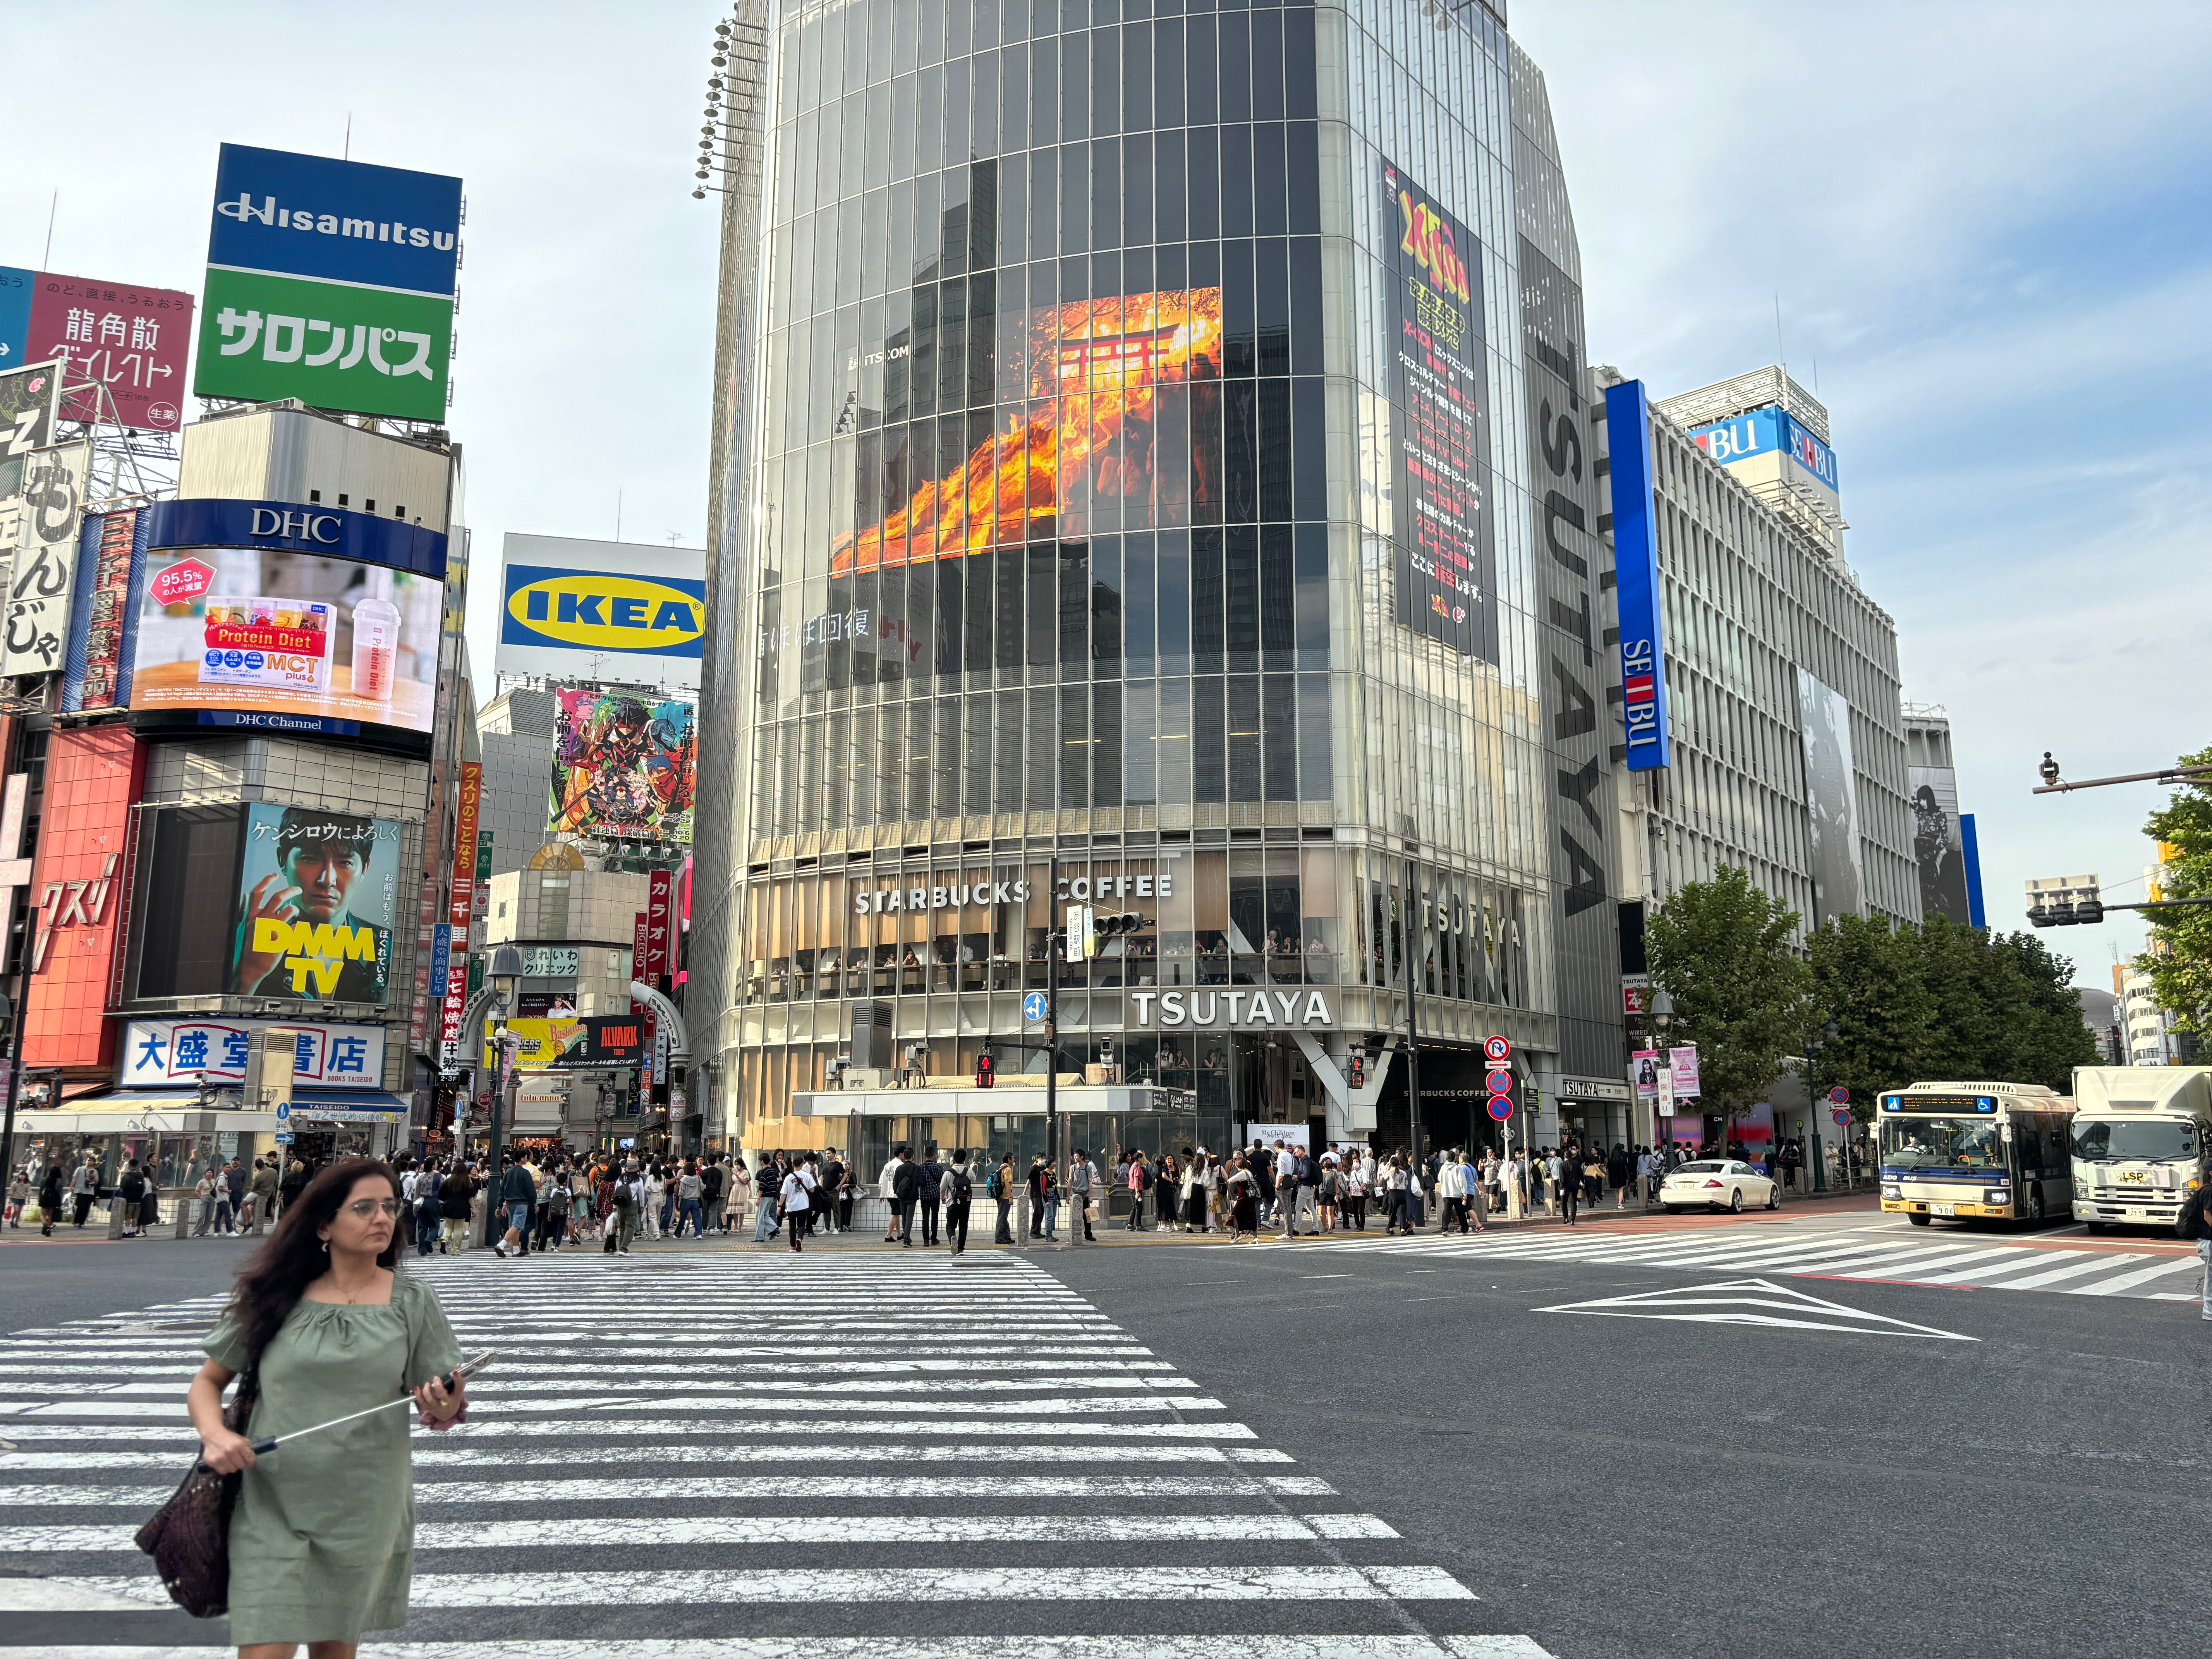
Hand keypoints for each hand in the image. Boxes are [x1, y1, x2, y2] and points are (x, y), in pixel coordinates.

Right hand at [200, 1427, 256, 1474]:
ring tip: (231, 1462)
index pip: (250, 1458)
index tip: (251, 1463)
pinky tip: (224, 1463)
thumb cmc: (228, 1437)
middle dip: (241, 1463)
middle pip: (241, 1465)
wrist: (212, 1435)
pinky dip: (225, 1469)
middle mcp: (230, 1451)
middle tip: (238, 1460)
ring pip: (232, 1470)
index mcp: (239, 1444)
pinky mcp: (212, 1462)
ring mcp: (220, 1458)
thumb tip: (251, 1457)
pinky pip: (223, 1471)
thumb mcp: (240, 1439)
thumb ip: (247, 1447)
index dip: (251, 1462)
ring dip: (233, 1467)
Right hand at [230, 874, 299, 993]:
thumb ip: (252, 913)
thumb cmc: (250, 946)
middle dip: (291, 890)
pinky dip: (299, 926)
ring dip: (295, 909)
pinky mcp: (281, 939)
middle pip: (278, 897)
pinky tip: (297, 929)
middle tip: (298, 889)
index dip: (266, 881)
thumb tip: (250, 898)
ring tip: (295, 912)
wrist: (251, 966)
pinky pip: (296, 927)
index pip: (257, 893)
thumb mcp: (247, 927)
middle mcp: (261, 920)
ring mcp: (271, 929)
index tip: (274, 875)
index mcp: (252, 916)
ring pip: (290, 910)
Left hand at [414, 1371, 465, 1429]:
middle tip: (436, 1378)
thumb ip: (457, 1378)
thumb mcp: (457, 1391)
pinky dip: (418, 1395)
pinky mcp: (429, 1409)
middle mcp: (447, 1403)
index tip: (454, 1371)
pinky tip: (416, 1388)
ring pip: (430, 1400)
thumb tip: (458, 1364)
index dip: (457, 1380)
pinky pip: (422, 1403)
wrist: (447, 1416)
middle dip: (438, 1387)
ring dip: (427, 1391)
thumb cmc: (452, 1400)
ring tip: (427, 1384)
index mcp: (456, 1397)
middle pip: (443, 1395)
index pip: (459, 1388)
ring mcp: (437, 1407)